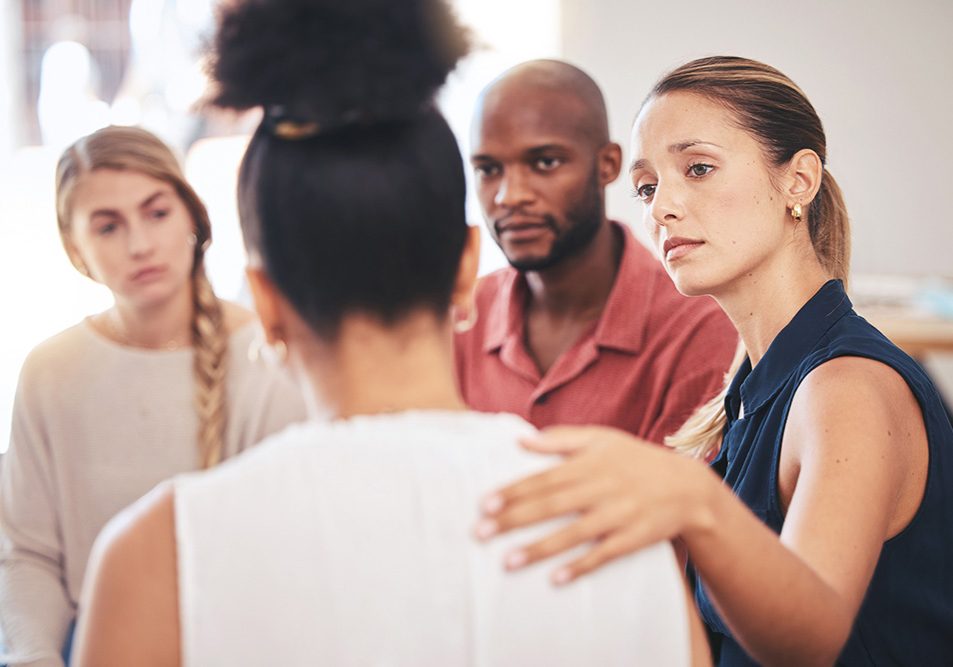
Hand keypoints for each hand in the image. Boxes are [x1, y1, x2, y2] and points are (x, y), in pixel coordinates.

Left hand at [475, 425, 713, 583]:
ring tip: (507, 562)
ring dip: (539, 549)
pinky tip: (556, 580)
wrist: (689, 487)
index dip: (514, 491)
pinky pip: (604, 555)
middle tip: (481, 534)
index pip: (544, 478)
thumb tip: (521, 439)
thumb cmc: (636, 460)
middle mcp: (601, 488)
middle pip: (551, 505)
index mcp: (590, 463)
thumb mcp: (602, 439)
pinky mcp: (634, 538)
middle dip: (514, 519)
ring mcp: (618, 514)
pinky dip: (581, 567)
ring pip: (574, 533)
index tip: (484, 504)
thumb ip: (561, 438)